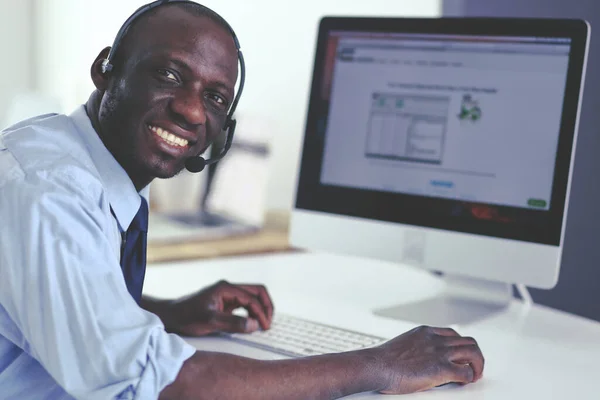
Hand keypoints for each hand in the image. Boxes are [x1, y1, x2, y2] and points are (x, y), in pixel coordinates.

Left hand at [159, 280, 273, 335]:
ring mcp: (227, 295)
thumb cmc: (186, 316)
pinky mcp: (226, 303)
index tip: (264, 327)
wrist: (171, 316)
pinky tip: (252, 323)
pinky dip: (252, 312)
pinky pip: (245, 305)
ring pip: (252, 298)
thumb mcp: (210, 321)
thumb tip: (254, 325)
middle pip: (257, 292)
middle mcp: (229, 288)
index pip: (252, 298)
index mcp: (226, 288)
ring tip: (263, 325)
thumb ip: (233, 323)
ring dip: (260, 309)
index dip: (261, 313)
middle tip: (268, 323)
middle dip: (266, 307)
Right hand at [372, 325, 483, 393]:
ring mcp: (439, 352)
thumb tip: (420, 360)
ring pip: (473, 352)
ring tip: (475, 375)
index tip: (460, 356)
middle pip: (468, 341)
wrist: (376, 365)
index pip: (453, 334)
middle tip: (473, 368)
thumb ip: (416, 348)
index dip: (460, 346)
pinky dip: (469, 377)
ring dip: (477, 365)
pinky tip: (464, 382)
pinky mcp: (441, 368)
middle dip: (475, 355)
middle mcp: (435, 339)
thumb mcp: (403, 345)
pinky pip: (466, 372)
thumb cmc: (383, 360)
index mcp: (425, 332)